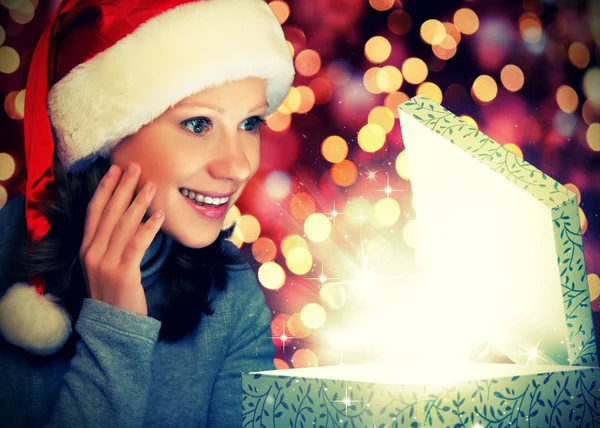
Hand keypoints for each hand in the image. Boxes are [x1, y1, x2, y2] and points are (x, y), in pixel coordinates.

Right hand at [79, 162, 164, 315]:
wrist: (113, 327)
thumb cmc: (115, 294)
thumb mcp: (106, 266)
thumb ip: (112, 244)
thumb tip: (131, 218)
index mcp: (87, 248)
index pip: (94, 212)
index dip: (105, 189)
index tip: (114, 170)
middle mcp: (93, 252)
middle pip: (109, 212)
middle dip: (122, 187)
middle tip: (135, 167)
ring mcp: (106, 263)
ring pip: (124, 225)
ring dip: (139, 202)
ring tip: (152, 185)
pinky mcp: (123, 273)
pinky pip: (137, 244)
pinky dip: (149, 227)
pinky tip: (160, 215)